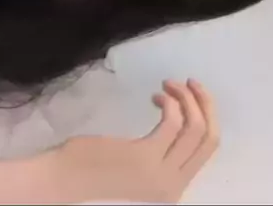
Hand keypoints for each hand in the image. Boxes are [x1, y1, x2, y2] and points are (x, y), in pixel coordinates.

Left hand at [54, 79, 218, 203]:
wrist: (63, 180)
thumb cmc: (95, 170)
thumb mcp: (140, 169)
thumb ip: (161, 155)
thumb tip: (179, 122)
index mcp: (174, 188)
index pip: (208, 150)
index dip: (207, 116)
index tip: (193, 97)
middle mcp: (174, 186)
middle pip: (209, 138)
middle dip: (205, 103)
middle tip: (190, 82)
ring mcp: (161, 175)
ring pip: (195, 128)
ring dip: (186, 97)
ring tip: (168, 84)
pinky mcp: (145, 158)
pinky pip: (173, 122)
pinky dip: (170, 102)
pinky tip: (156, 96)